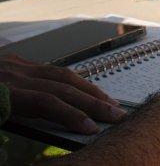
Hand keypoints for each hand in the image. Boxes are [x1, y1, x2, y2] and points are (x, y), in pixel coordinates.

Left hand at [0, 54, 126, 133]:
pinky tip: (82, 88)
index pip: (46, 102)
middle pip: (62, 87)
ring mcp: (16, 65)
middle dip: (92, 102)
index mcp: (3, 91)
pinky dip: (71, 79)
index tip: (91, 129)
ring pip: (62, 74)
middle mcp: (14, 74)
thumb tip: (50, 125)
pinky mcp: (16, 61)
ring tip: (108, 102)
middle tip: (116, 114)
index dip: (71, 115)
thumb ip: (15, 120)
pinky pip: (51, 68)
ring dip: (88, 89)